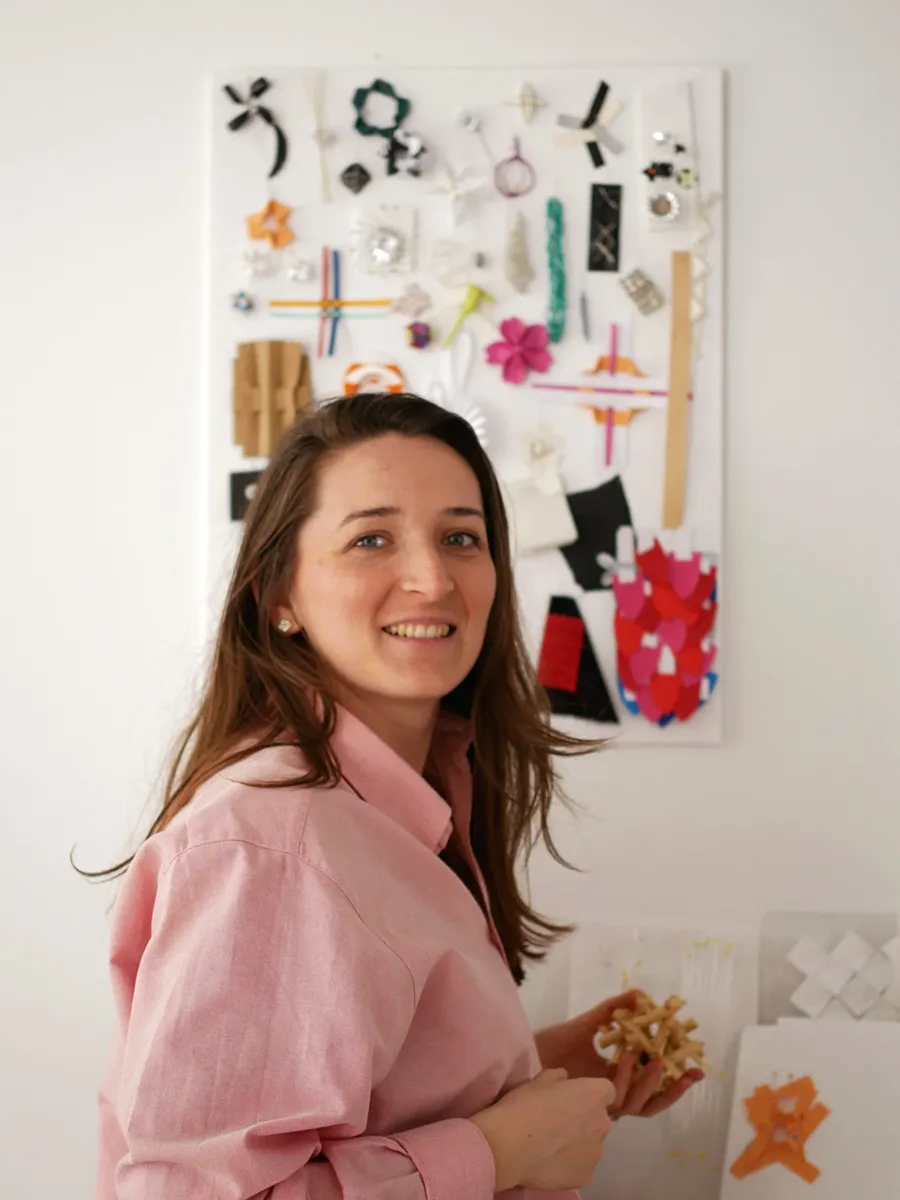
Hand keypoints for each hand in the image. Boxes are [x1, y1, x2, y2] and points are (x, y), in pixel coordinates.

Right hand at [470, 1068, 614, 1191]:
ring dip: (577, 1144)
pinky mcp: (585, 1177)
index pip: (606, 1091)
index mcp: (594, 1095)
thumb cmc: (526, 1104)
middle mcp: (602, 1124)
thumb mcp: (539, 1080)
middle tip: (558, 1124)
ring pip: (590, 1146)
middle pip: (598, 1120)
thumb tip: (565, 1080)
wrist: (511, 1145)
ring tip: (551, 1147)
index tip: (573, 1098)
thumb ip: (559, 1078)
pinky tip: (549, 1163)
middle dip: (584, 1121)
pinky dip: (569, 1165)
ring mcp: (595, 1154)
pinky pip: (580, 1167)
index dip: (589, 1094)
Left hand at [534, 991, 703, 1118]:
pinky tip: (630, 1057)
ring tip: (658, 1061)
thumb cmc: (553, 1044)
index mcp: (616, 1081)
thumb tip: (639, 993)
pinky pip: (613, 1095)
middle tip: (692, 1072)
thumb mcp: (588, 1023)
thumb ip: (613, 1009)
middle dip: (674, 1089)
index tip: (697, 1067)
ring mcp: (599, 1101)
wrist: (523, 1055)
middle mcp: (611, 1096)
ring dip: (650, 1083)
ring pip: (636, 1104)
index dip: (676, 1081)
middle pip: (652, 1102)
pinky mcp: (586, 1101)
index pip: (653, 1088)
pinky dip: (624, 1077)